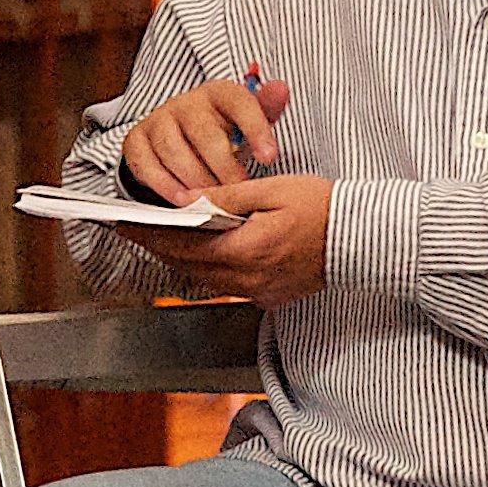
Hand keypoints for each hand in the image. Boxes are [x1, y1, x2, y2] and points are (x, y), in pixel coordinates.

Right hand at [120, 73, 291, 201]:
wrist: (179, 136)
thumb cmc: (221, 130)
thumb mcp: (247, 119)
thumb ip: (266, 108)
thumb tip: (281, 88)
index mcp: (218, 93)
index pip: (240, 103)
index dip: (256, 130)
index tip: (270, 158)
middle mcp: (186, 102)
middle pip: (204, 133)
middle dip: (223, 167)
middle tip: (237, 191)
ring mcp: (158, 119)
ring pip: (173, 150)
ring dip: (194, 179)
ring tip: (211, 201)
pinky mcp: (136, 140)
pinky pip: (146, 163)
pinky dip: (164, 185)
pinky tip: (181, 200)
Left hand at [139, 173, 329, 305]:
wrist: (363, 239)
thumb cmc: (323, 208)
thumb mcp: (272, 189)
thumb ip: (227, 196)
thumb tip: (188, 198)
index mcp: (248, 250)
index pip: (183, 245)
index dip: (149, 234)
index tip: (124, 223)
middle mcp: (249, 279)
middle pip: (188, 266)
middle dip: (159, 246)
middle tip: (133, 228)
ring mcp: (259, 292)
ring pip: (204, 278)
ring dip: (181, 259)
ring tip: (161, 237)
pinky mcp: (269, 297)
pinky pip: (227, 284)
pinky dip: (208, 268)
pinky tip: (203, 251)